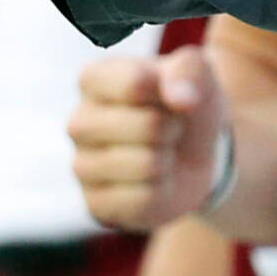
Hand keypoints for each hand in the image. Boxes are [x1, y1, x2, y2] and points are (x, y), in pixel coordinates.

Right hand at [71, 47, 227, 232]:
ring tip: (160, 153)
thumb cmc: (184, 106)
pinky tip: (154, 182)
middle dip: (173, 128)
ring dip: (169, 160)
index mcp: (94, 80)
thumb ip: (191, 70)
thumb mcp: (198, 74)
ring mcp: (81, 166)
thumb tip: (180, 98)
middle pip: (148, 126)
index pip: (136, 83)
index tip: (167, 95)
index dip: (168, 91)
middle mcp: (78, 122)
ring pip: (148, 164)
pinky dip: (163, 191)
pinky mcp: (95, 205)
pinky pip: (145, 200)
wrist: (190, 155)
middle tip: (168, 129)